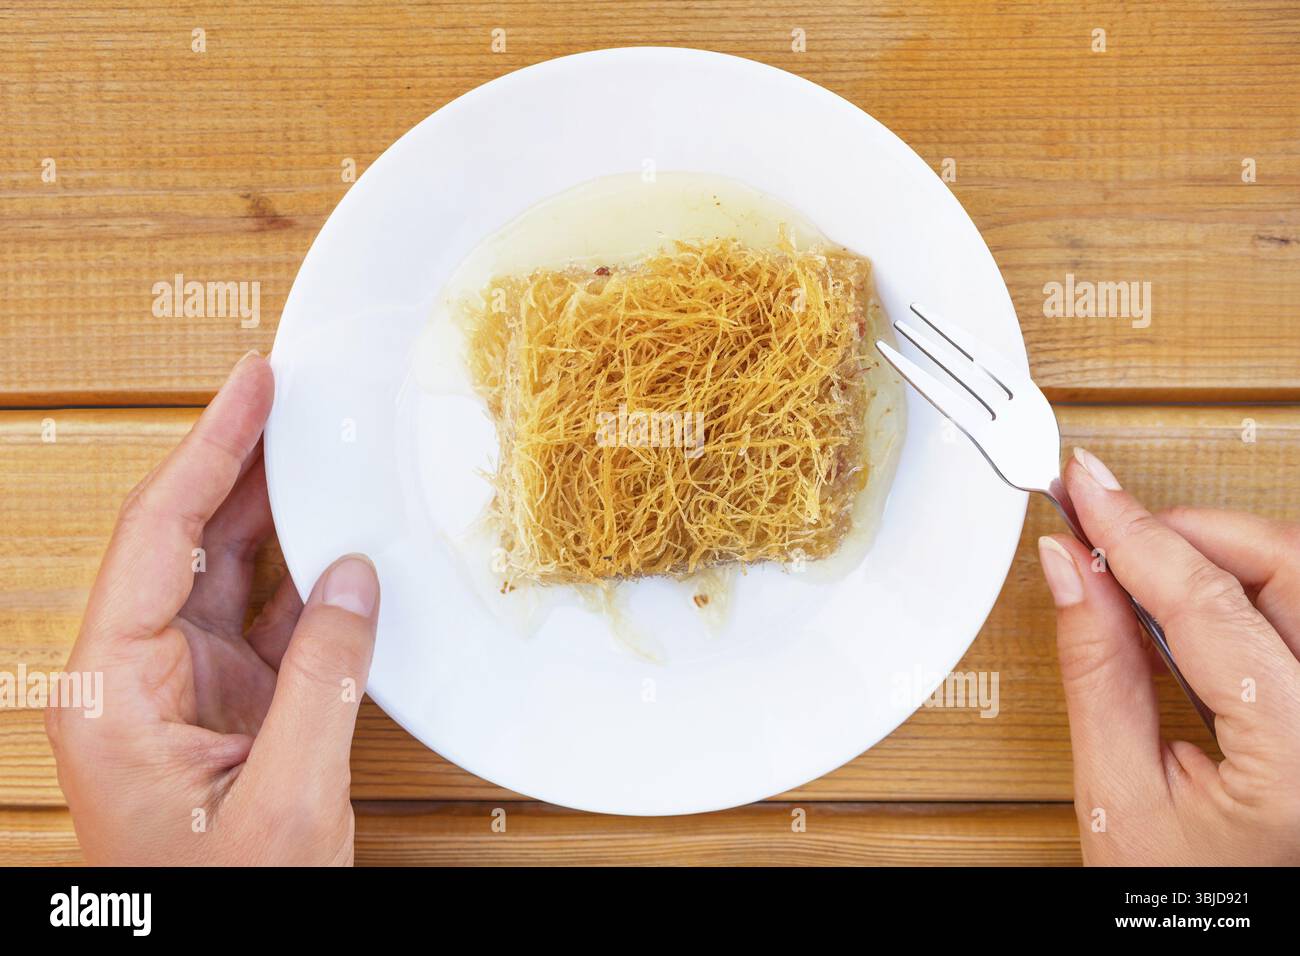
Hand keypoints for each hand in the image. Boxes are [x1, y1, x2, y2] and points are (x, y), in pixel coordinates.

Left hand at [46, 353, 379, 864]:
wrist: (224, 948)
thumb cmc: (230, 900)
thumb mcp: (286, 797)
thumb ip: (323, 678)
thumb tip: (355, 577)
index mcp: (113, 694)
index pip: (158, 536)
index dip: (209, 450)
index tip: (251, 385)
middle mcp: (134, 677)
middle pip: (184, 538)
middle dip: (237, 463)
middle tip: (290, 396)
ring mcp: (180, 686)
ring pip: (221, 568)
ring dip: (271, 509)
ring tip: (317, 448)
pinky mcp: (225, 701)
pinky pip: (261, 612)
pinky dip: (302, 572)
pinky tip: (337, 537)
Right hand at [1038, 447, 1299, 864]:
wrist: (1232, 934)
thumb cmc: (1186, 899)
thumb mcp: (1118, 796)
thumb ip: (1096, 670)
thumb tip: (1069, 569)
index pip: (1211, 607)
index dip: (1137, 535)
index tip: (1088, 490)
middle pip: (1289, 569)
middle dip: (1192, 530)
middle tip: (1113, 523)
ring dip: (1221, 555)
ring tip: (1143, 564)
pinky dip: (1245, 589)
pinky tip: (1191, 601)